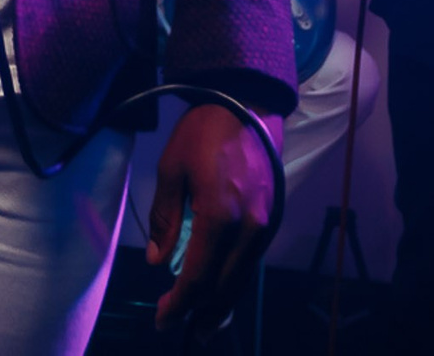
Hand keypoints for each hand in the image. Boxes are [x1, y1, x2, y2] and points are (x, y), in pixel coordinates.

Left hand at [147, 102, 283, 337]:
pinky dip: (236, 281)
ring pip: (242, 278)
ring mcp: (266, 226)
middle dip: (201, 312)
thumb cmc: (202, 132)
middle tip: (183, 329)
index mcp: (219, 216)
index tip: (163, 320)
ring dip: (222, 303)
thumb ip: (165, 218)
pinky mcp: (274, 219)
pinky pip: (252, 261)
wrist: (248, 103)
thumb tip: (159, 262)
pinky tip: (223, 289)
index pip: (198, 278)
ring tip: (205, 323)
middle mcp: (249, 229)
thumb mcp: (171, 169)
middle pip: (224, 287)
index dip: (180, 305)